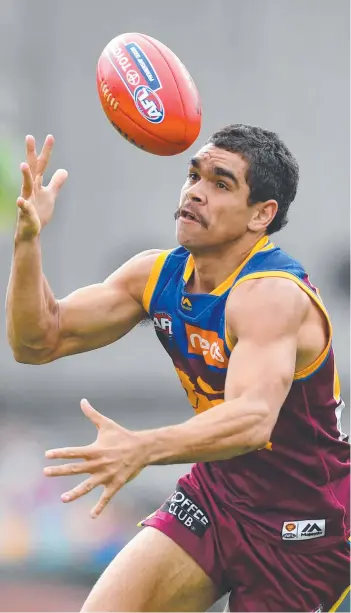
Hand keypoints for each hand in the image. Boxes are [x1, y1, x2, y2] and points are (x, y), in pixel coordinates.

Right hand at [16, 135, 67, 239]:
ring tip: (23, 165)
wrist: (31, 231)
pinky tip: (21, 201)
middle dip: (30, 154)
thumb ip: (56, 183)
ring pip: (25, 186)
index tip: (50, 137)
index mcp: (37, 183)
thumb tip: (64, 170)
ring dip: (25, 176)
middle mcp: (30, 189)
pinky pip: (24, 208)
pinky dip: (23, 204)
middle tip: (29, 137)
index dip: (46, 151)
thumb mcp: (50, 195)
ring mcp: (27, 200)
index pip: (42, 164)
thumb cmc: (39, 212)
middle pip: (32, 169)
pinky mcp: (26, 213)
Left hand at [44, 399, 145, 517]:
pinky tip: (92, 516)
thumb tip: (82, 400)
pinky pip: (105, 498)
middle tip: (45, 473)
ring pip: (88, 486)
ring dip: (75, 493)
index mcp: (95, 449)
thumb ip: (92, 414)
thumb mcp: (106, 424)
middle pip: (75, 468)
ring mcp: (106, 475)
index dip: (60, 452)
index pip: (74, 451)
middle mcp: (98, 463)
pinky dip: (99, 507)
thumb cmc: (122, 436)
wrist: (143, 448)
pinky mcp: (115, 484)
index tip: (47, 455)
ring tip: (63, 499)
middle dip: (60, 471)